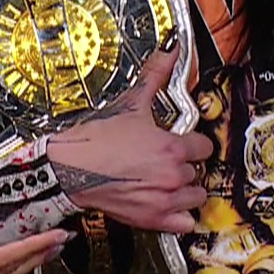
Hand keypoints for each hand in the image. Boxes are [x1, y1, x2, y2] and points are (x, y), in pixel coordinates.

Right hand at [47, 48, 213, 232]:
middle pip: (199, 171)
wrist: (69, 168)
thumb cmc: (95, 140)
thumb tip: (170, 51)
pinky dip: (180, 216)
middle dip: (185, 165)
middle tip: (168, 160)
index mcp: (171, 147)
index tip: (185, 143)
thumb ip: (156, 75)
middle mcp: (172, 175)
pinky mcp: (153, 220)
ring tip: (168, 181)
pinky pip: (185, 223)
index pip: (205, 146)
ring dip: (186, 189)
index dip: (193, 142)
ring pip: (196, 196)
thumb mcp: (131, 104)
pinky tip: (166, 202)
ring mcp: (164, 200)